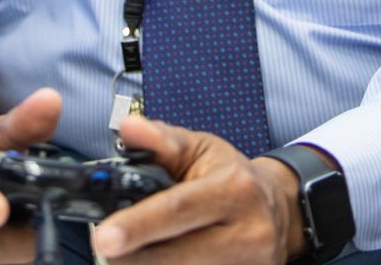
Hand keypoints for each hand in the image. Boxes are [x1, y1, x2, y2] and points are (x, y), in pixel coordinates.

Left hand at [92, 115, 304, 263]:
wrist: (277, 209)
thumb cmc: (231, 175)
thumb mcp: (201, 147)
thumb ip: (162, 139)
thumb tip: (128, 128)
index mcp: (234, 188)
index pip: (178, 209)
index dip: (138, 225)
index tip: (103, 238)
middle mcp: (247, 232)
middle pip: (178, 256)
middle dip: (133, 258)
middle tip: (105, 250)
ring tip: (131, 254)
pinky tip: (157, 260)